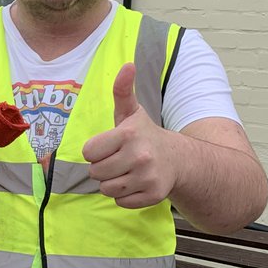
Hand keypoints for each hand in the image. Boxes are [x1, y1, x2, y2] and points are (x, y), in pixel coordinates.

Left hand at [81, 63, 176, 207]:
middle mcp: (139, 156)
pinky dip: (125, 196)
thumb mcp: (131, 113)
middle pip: (95, 173)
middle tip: (119, 160)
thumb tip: (127, 65)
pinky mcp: (152, 195)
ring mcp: (147, 177)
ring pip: (106, 189)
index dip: (96, 151)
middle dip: (103, 168)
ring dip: (112, 183)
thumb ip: (122, 91)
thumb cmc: (145, 135)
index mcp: (128, 134)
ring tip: (126, 172)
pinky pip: (121, 202)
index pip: (88, 153)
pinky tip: (136, 183)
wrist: (178, 159)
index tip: (110, 146)